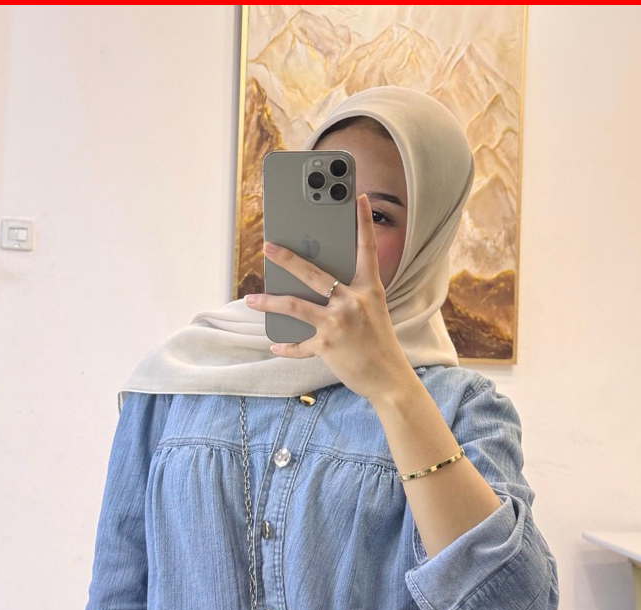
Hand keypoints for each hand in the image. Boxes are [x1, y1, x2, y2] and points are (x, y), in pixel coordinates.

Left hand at [245, 194, 415, 404]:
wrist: (390, 380)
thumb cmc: (380, 346)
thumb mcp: (373, 314)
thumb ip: (350, 298)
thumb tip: (316, 290)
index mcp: (370, 291)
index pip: (367, 250)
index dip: (363, 223)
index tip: (358, 198)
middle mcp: (353, 302)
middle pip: (314, 273)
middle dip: (287, 258)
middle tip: (268, 246)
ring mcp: (338, 324)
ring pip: (295, 306)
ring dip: (269, 301)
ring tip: (250, 299)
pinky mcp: (327, 346)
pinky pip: (298, 345)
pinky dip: (285, 346)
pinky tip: (274, 344)